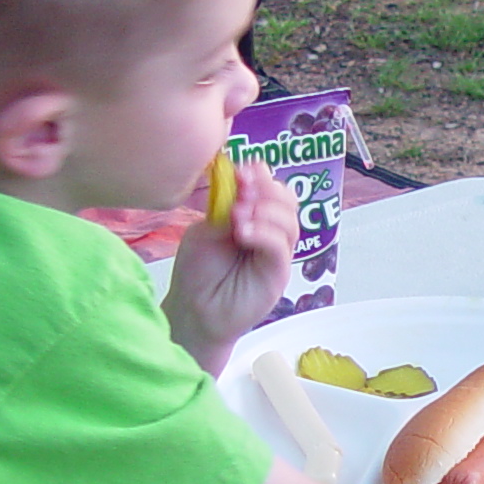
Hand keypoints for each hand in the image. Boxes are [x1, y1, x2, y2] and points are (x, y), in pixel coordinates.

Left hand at [163, 162, 296, 375]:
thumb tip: (241, 184)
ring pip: (289, 221)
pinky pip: (280, 247)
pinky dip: (264, 233)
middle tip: (242, 191)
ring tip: (237, 216)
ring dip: (264, 210)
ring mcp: (276, 253)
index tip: (241, 172)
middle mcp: (270, 232)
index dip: (260, 175)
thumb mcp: (206, 230)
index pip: (270, 188)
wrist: (194, 311)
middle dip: (266, 189)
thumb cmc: (197, 273)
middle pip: (287, 200)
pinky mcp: (278, 274)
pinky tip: (242, 233)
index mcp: (253, 216)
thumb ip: (225, 209)